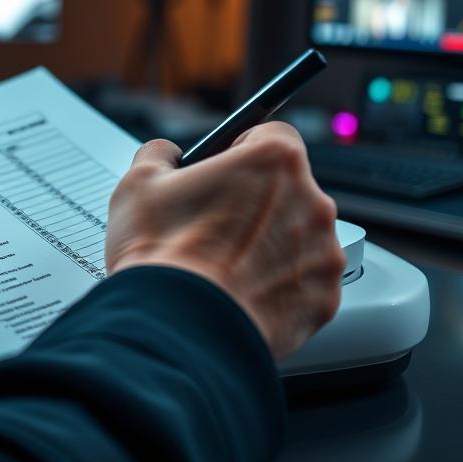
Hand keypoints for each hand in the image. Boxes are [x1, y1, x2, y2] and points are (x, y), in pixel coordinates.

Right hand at [105, 123, 344, 359]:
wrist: (177, 327)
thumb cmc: (161, 253)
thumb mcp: (138, 182)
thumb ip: (160, 154)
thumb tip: (165, 155)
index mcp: (274, 160)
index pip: (272, 134)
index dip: (242, 150)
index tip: (225, 168)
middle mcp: (311, 201)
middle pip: (287, 188)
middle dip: (255, 201)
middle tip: (213, 223)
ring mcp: (322, 252)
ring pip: (298, 235)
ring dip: (269, 242)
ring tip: (223, 263)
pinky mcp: (323, 298)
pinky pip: (303, 280)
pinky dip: (278, 283)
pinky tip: (240, 290)